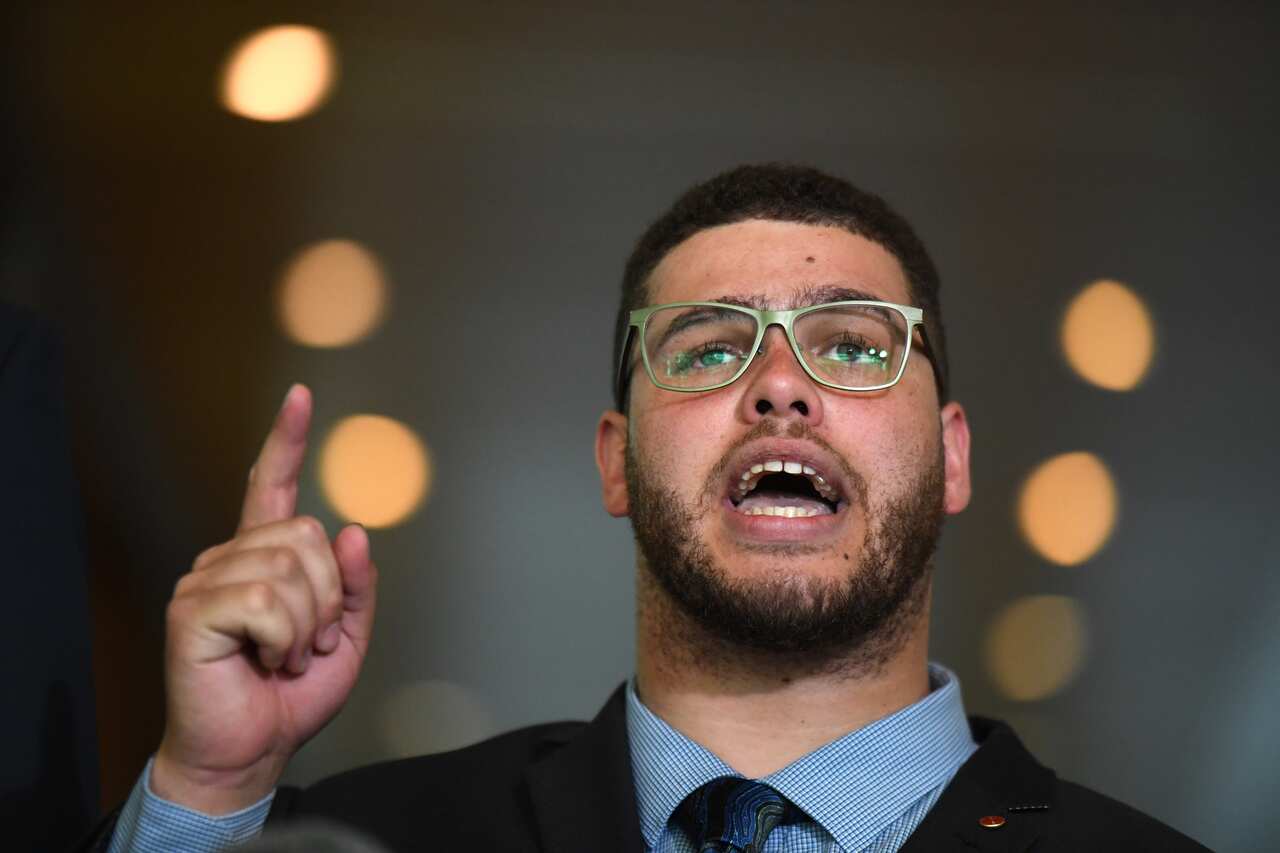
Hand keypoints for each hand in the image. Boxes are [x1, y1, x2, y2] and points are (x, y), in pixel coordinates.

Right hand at [152, 384, 377, 813]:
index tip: (300, 395)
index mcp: (264, 559)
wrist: (252, 750)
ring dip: (307, 626)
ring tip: (284, 656)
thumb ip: (355, 586)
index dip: (287, 440)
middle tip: (309, 643)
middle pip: (306, 535)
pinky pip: (266, 601)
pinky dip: (283, 638)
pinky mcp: (192, 610)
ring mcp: (206, 581)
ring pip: (290, 569)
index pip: (273, 485)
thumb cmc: (292, 695)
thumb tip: (354, 532)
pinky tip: (264, 660)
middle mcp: (230, 559)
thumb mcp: (347, 637)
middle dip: (328, 598)